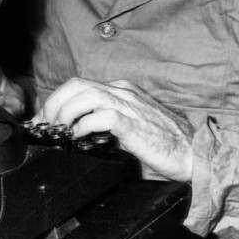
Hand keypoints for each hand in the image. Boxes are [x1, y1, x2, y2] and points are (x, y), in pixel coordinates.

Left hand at [35, 78, 193, 181]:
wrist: (194, 154)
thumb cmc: (164, 144)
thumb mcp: (130, 128)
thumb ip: (107, 125)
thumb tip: (77, 136)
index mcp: (122, 91)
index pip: (80, 86)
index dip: (57, 100)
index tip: (44, 120)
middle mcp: (123, 92)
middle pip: (76, 84)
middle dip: (54, 102)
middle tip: (44, 125)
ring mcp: (128, 104)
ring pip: (85, 94)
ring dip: (64, 112)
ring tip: (57, 130)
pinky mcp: (132, 122)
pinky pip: (100, 116)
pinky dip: (83, 125)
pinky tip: (78, 137)